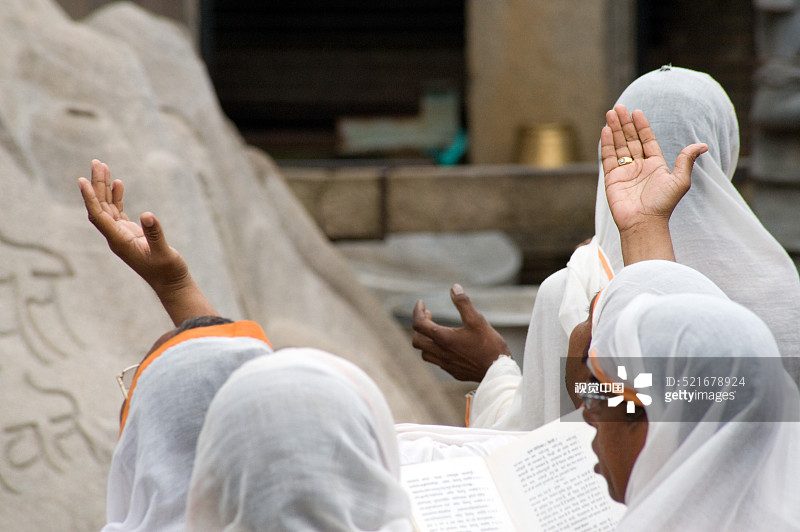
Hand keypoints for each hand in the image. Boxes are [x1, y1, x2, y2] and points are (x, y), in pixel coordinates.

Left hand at [78, 160, 189, 291]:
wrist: (172, 284)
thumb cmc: (168, 271)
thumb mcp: (164, 253)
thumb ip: (155, 234)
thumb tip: (147, 214)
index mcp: (119, 241)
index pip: (99, 216)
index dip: (90, 198)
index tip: (82, 180)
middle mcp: (116, 237)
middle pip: (100, 207)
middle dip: (97, 185)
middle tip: (96, 162)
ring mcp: (122, 235)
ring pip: (107, 207)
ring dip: (104, 187)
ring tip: (103, 167)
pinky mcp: (130, 234)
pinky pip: (117, 212)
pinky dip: (116, 197)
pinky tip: (118, 184)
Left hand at [411, 284, 509, 381]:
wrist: (498, 372)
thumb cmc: (489, 345)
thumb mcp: (477, 320)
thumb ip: (464, 303)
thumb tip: (454, 288)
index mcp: (443, 338)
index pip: (419, 324)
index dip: (417, 311)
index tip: (422, 304)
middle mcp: (441, 353)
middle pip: (417, 340)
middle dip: (419, 326)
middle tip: (429, 316)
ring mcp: (446, 364)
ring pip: (425, 353)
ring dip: (426, 340)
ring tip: (436, 331)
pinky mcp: (453, 371)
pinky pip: (437, 362)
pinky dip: (436, 351)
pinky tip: (448, 346)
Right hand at [601, 105, 707, 264]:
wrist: (644, 222)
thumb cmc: (663, 204)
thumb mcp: (680, 180)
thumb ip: (686, 160)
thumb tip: (703, 145)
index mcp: (655, 165)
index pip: (647, 140)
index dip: (642, 126)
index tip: (637, 112)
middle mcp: (639, 166)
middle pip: (631, 139)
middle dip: (625, 123)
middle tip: (620, 107)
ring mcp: (624, 172)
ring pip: (619, 145)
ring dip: (615, 129)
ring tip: (611, 113)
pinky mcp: (612, 178)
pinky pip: (608, 157)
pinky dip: (607, 143)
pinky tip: (605, 130)